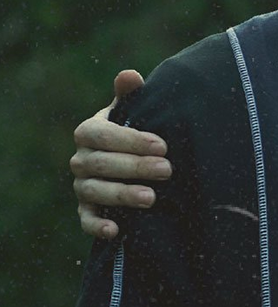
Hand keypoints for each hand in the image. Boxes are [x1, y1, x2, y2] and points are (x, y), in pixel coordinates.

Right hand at [69, 70, 171, 238]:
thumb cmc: (138, 130)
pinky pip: (86, 220)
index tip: (162, 145)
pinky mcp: (87, 210)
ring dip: (121, 195)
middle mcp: (81, 159)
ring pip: (94, 192)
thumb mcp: (136, 111)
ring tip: (151, 198)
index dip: (130, 140)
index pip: (101, 134)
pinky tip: (116, 231)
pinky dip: (98, 226)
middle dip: (135, 167)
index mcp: (90, 131)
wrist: (136, 159)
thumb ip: (132, 95)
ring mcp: (82, 186)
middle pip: (101, 164)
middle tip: (167, 170)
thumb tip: (129, 75)